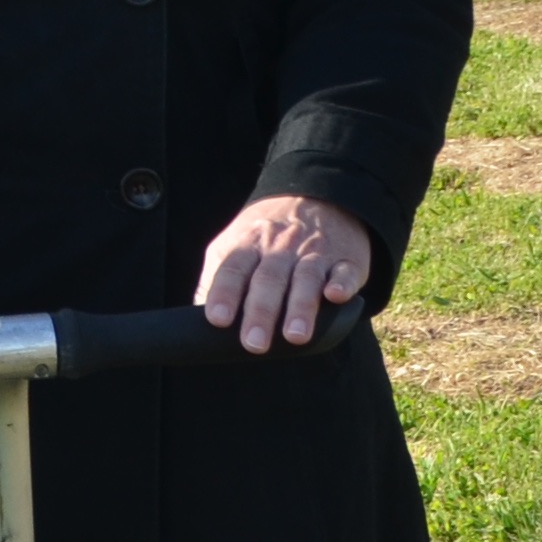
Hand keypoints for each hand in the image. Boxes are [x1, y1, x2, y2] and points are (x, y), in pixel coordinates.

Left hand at [196, 194, 371, 351]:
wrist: (319, 197)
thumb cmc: (269, 237)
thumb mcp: (237, 245)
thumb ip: (217, 279)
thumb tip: (194, 318)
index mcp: (249, 245)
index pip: (233, 270)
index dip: (224, 294)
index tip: (217, 320)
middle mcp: (281, 248)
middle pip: (268, 279)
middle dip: (261, 312)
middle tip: (254, 343)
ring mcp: (315, 253)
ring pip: (306, 278)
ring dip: (300, 307)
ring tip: (294, 336)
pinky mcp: (348, 260)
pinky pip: (345, 271)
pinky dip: (342, 284)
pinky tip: (336, 297)